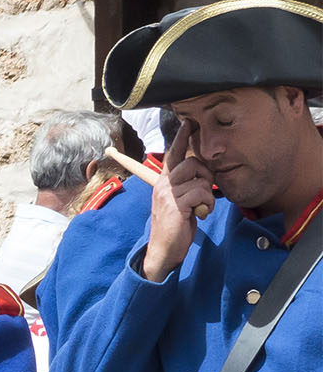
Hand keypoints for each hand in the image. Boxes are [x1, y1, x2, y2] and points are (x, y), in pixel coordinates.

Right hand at [143, 122, 214, 281]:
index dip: (181, 138)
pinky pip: (201, 193)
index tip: (188, 122)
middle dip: (206, 175)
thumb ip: (187, 186)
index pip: (173, 154)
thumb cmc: (175, 226)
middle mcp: (163, 185)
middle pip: (191, 163)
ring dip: (208, 193)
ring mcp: (167, 194)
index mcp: (163, 182)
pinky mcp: (176, 205)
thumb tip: (203, 175)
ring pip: (199, 178)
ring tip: (202, 207)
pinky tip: (201, 214)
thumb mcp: (179, 202)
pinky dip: (208, 204)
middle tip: (204, 193)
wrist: (163, 249)